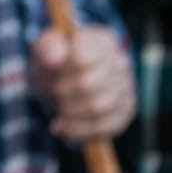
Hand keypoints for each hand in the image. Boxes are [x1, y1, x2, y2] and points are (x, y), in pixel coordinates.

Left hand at [31, 25, 134, 141]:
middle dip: (61, 92)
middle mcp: (121, 63)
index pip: (82, 57)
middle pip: (89, 85)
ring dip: (69, 112)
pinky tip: (62, 128)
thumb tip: (54, 58)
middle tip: (50, 91)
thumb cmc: (54, 62)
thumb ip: (47, 47)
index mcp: (102, 41)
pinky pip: (104, 128)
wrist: (64, 80)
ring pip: (98, 108)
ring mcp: (127, 89)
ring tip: (57, 109)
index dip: (62, 69)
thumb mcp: (44, 48)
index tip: (50, 69)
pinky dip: (78, 131)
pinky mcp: (124, 113)